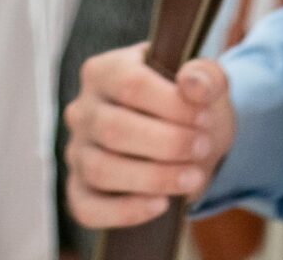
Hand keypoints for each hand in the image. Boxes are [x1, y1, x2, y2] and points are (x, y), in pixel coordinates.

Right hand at [64, 44, 236, 229]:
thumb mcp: (204, 83)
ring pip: (100, 170)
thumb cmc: (187, 104)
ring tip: (193, 177)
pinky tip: (161, 205)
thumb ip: (206, 76)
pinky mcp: (79, 189)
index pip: (130, 84)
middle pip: (113, 129)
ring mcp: (76, 151)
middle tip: (203, 147)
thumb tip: (193, 85)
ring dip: (153, 178)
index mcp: (104, 71)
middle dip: (167, 143)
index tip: (204, 117)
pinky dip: (125, 211)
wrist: (184, 136)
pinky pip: (87, 208)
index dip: (172, 104)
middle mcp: (82, 110)